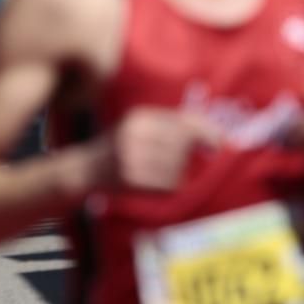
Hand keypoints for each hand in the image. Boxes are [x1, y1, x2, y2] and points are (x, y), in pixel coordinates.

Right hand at [91, 108, 221, 191]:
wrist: (85, 170)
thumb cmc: (120, 147)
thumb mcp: (139, 126)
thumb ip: (172, 125)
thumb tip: (215, 136)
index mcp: (139, 117)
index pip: (183, 123)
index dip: (205, 133)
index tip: (217, 144)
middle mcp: (134, 134)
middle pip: (182, 145)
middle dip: (183, 155)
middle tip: (168, 161)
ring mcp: (131, 157)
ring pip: (177, 166)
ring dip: (173, 172)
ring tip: (152, 172)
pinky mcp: (130, 179)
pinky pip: (168, 184)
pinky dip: (166, 187)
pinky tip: (150, 184)